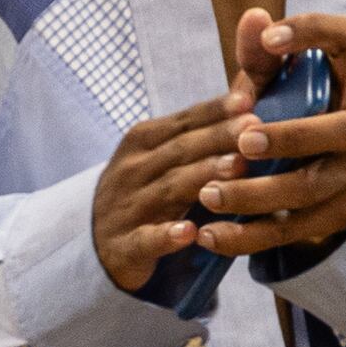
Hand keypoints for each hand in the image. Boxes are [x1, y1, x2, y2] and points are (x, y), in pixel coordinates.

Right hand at [91, 87, 242, 293]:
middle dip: (218, 137)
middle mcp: (131, 172)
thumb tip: (249, 98)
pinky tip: (188, 232)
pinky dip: (165, 236)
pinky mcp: (123, 247)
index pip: (182, 123)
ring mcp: (125, 209)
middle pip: (179, 151)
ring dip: (202, 176)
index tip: (247, 101)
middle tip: (255, 128)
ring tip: (237, 167)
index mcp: (141, 145)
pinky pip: (145, 240)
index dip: (213, 111)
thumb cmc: (141, 193)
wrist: (90, 242)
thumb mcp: (157, 158)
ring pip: (167, 189)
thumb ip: (196, 135)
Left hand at [205, 8, 345, 257]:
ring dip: (257, 193)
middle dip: (291, 135)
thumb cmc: (286, 121)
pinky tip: (210, 235)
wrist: (310, 186)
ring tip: (207, 194)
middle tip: (242, 139)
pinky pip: (292, 231)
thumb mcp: (270, 90)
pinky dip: (248, 235)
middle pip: (341, 130)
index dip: (315, 32)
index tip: (270, 39)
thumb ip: (259, 59)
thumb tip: (253, 16)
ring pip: (311, 188)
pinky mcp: (335, 216)